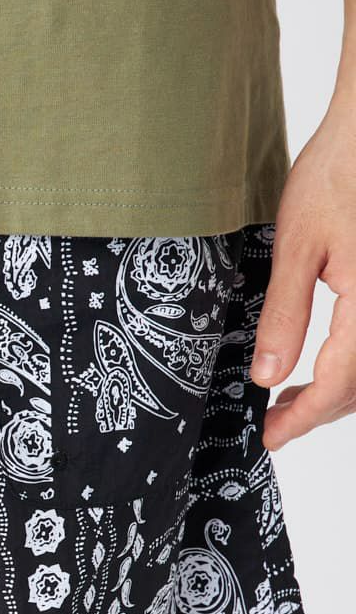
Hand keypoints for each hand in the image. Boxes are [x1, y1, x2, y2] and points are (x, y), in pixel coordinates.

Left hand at [252, 100, 355, 450]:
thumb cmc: (338, 175)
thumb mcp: (296, 249)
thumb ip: (285, 317)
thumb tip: (267, 376)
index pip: (339, 384)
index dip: (303, 419)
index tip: (270, 438)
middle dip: (317, 412)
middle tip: (273, 425)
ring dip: (336, 393)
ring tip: (290, 401)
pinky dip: (350, 367)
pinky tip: (319, 369)